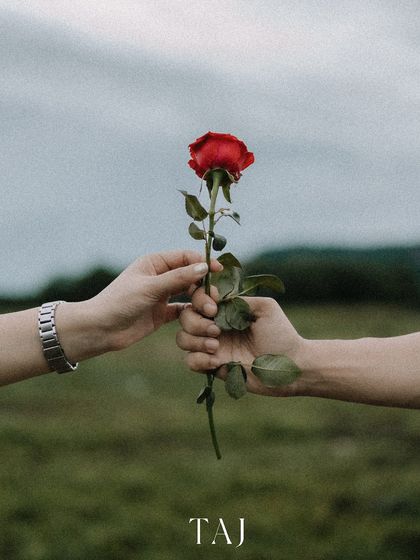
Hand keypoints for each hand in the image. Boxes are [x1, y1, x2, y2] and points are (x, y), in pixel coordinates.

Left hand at [84, 250, 221, 351]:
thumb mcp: (150, 287)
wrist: (99, 330)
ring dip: (200, 301)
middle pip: (190, 276)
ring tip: (209, 312)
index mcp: (154, 263)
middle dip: (204, 286)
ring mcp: (161, 295)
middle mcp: (159, 277)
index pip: (185, 257)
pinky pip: (183, 311)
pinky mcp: (161, 314)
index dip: (203, 262)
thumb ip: (178, 278)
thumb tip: (204, 267)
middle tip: (213, 300)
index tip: (219, 271)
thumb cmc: (120, 302)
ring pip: (189, 294)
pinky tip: (202, 320)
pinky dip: (193, 314)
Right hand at [177, 288, 306, 395]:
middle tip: (217, 330)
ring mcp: (212, 347)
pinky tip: (217, 362)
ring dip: (196, 341)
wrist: (290, 367)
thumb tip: (215, 300)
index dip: (199, 300)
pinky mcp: (213, 367)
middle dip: (196, 323)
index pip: (199, 298)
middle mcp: (215, 326)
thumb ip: (239, 299)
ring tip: (217, 347)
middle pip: (185, 317)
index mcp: (226, 310)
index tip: (213, 308)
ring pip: (183, 339)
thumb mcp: (265, 307)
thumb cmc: (281, 335)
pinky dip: (198, 360)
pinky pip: (190, 361)